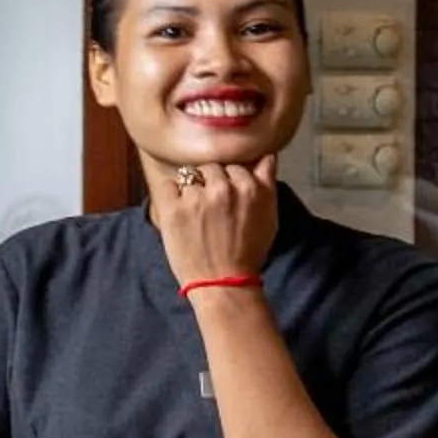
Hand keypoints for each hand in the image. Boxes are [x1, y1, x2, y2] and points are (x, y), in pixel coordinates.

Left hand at [159, 154, 277, 288]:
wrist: (222, 282)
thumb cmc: (248, 252)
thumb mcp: (269, 216)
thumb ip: (266, 182)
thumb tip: (267, 155)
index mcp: (251, 188)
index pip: (235, 165)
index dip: (230, 180)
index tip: (227, 196)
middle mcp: (224, 187)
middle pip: (211, 167)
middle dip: (210, 181)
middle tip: (210, 205)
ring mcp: (197, 196)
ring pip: (190, 174)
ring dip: (191, 187)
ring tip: (195, 210)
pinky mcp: (173, 207)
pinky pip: (168, 184)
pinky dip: (171, 193)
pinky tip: (178, 210)